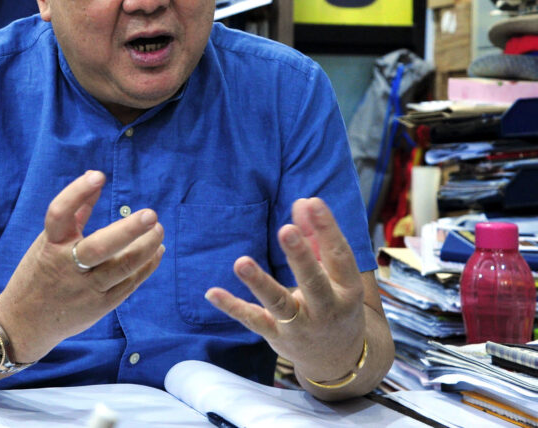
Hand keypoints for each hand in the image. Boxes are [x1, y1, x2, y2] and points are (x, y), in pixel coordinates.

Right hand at [0, 170, 164, 361]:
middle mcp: (67, 267)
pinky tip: (157, 251)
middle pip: (100, 247)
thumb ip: (75, 212)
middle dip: (128, 230)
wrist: (24, 323)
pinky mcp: (100, 306)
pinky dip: (146, 266)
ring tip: (159, 230)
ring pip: (121, 268)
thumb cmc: (40, 273)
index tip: (98, 175)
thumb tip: (94, 175)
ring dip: (145, 248)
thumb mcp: (48, 242)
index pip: (60, 214)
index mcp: (51, 245)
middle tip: (151, 215)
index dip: (77, 192)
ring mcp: (86, 289)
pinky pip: (128, 284)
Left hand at [204, 198, 365, 383]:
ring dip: (260, 283)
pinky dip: (233, 307)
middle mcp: (327, 310)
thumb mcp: (333, 272)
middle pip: (313, 283)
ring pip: (279, 305)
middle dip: (300, 257)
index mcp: (346, 289)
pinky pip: (253, 320)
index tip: (314, 203)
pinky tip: (212, 292)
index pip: (339, 256)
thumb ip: (316, 237)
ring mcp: (301, 327)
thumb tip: (303, 201)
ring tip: (241, 262)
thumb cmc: (334, 300)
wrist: (337, 358)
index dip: (327, 229)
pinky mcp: (277, 337)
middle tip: (286, 230)